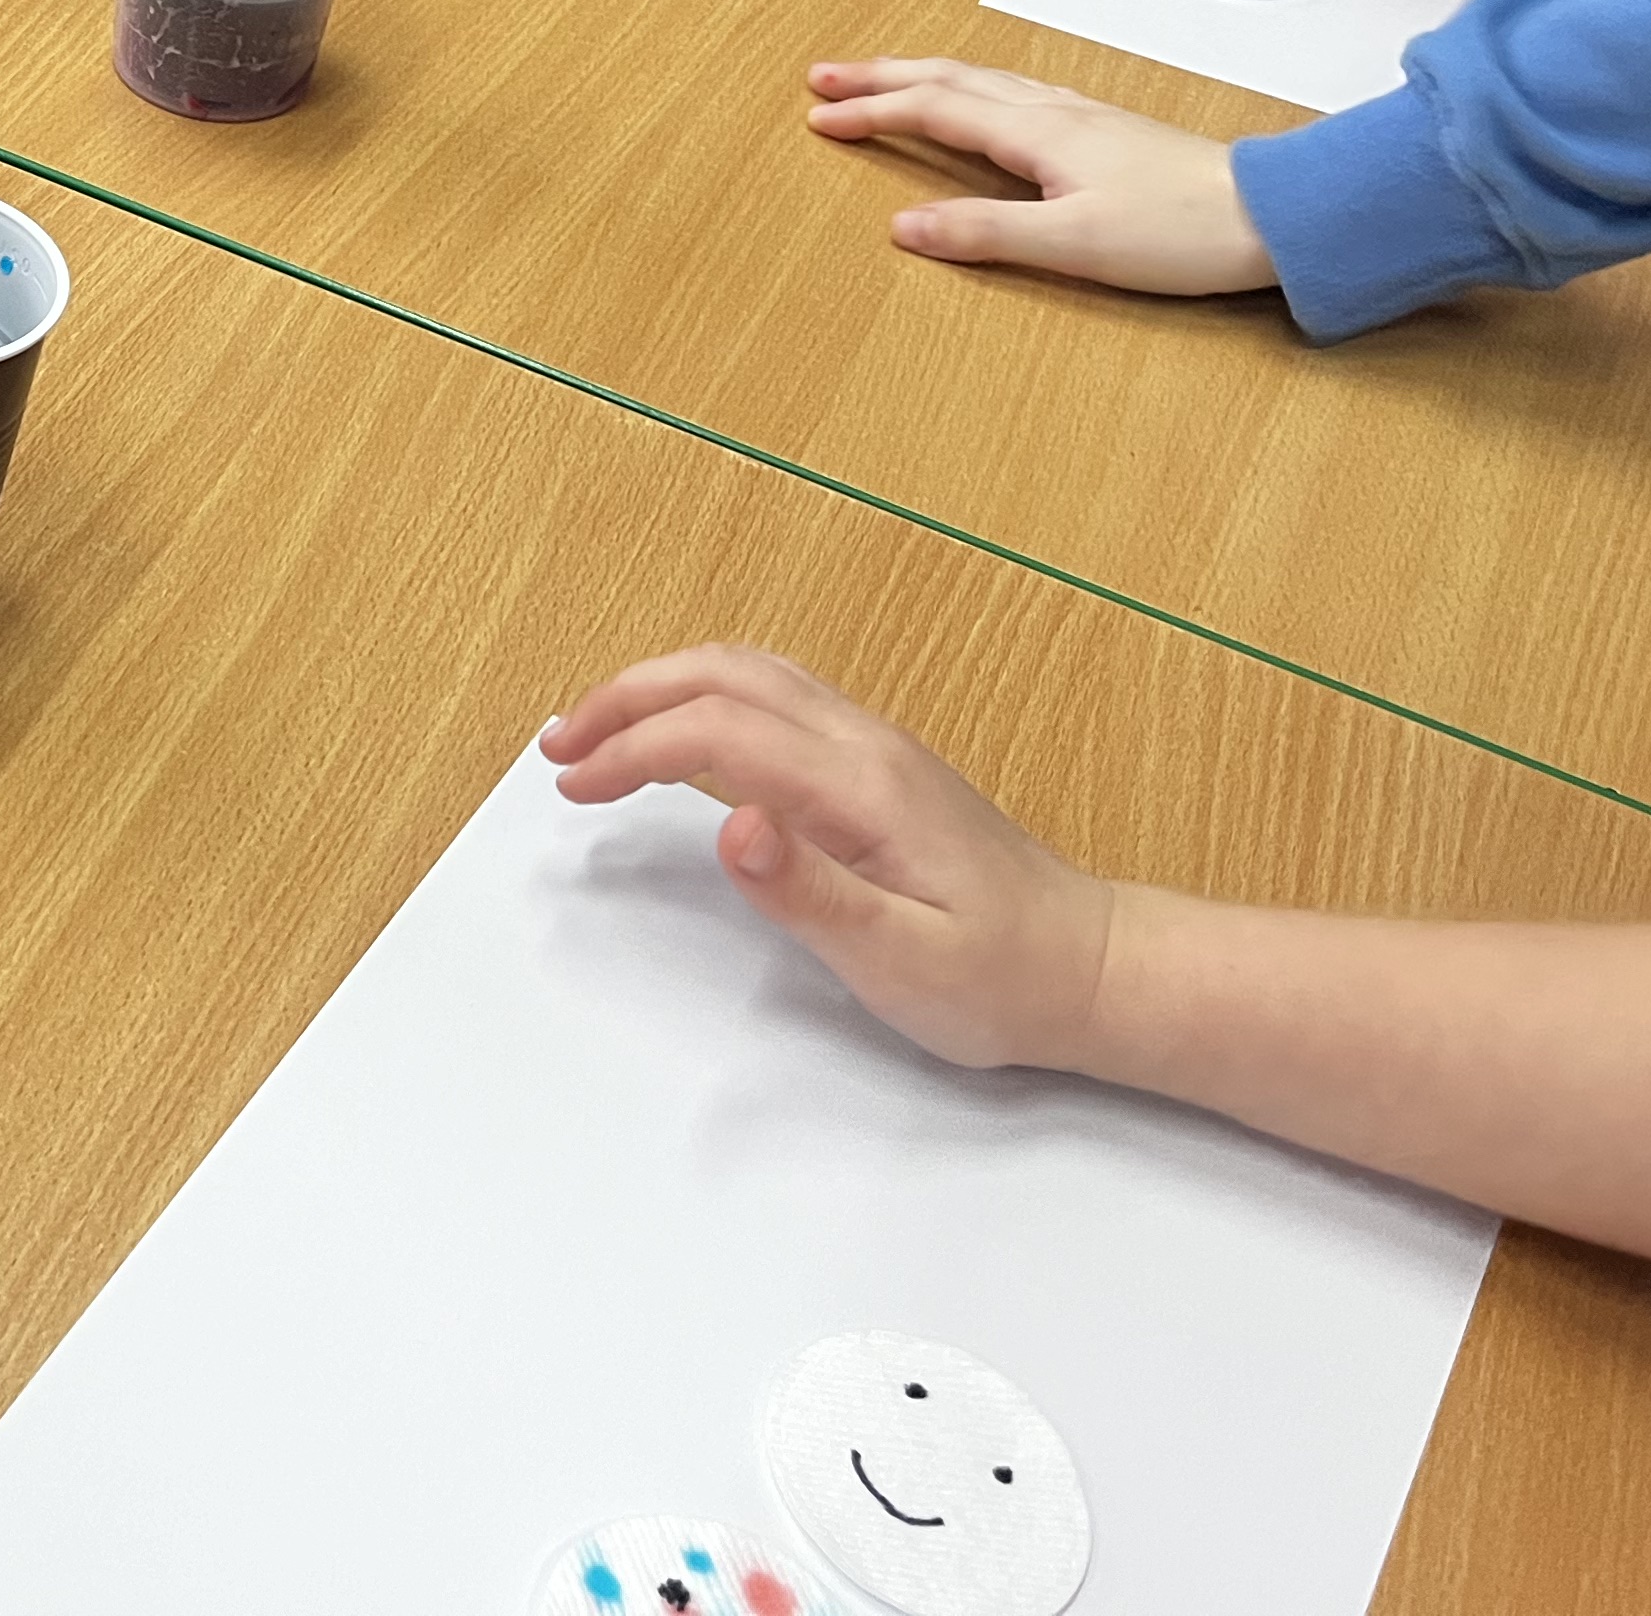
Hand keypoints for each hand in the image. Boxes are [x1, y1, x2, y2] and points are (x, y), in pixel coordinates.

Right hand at [543, 646, 1118, 1072]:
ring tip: (596, 732)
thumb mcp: (904, 958)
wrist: (1090, 967)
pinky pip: (771, 696)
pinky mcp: (874, 764)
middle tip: (560, 745)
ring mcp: (873, 745)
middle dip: (627, 697)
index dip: (634, 750)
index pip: (720, 732)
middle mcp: (866, 743)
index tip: (576, 788)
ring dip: (661, 688)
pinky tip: (677, 736)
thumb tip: (731, 826)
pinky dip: (702, 699)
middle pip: (724, 673)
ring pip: (747, 672)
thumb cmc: (1002, 976)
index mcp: (864, 785)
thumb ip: (811, 891)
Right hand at [805, 55, 1275, 291]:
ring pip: (983, 80)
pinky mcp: (1104, 132)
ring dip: (923, 76)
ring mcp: (1082, 118)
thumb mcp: (1073, 244)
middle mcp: (1054, 113)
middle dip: (883, 77)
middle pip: (951, 80)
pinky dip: (970, 89)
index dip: (873, 112)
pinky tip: (980, 101)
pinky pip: (1014, 93)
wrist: (1274, 215)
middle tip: (824, 77)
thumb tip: (902, 227)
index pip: (933, 112)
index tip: (818, 117)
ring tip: (885, 78)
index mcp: (1037, 134)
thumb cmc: (1181, 232)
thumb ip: (985, 233)